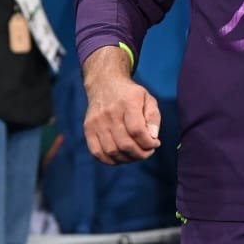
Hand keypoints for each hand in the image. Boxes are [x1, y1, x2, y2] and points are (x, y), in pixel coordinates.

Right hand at [81, 46, 161, 162]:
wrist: (104, 84)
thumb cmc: (130, 95)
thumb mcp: (148, 99)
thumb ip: (153, 117)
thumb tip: (153, 137)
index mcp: (128, 102)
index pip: (137, 131)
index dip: (149, 143)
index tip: (155, 144)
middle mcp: (110, 112)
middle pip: (125, 144)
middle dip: (141, 154)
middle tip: (147, 152)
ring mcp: (97, 122)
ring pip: (112, 151)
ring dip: (127, 159)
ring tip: (135, 154)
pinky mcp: (88, 129)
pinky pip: (97, 153)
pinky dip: (110, 160)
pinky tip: (121, 156)